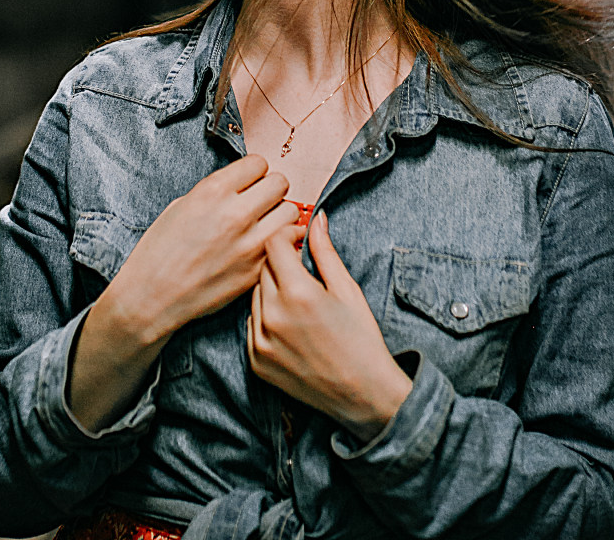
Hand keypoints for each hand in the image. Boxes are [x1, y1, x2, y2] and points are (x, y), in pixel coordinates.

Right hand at [69, 155, 299, 430]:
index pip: (258, 163)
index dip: (254, 171)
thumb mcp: (182, 205)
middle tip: (261, 199)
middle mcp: (235, 214)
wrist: (152, 296)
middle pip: (279, 182)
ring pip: (289, 212)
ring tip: (266, 221)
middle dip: (271, 187)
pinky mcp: (256, 270)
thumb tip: (244, 186)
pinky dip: (281, 241)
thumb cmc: (160, 250)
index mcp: (213, 192)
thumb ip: (218, 192)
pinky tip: (266, 244)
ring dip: (279, 213)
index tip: (249, 180)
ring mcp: (249, 244)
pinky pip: (286, 244)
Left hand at [247, 210, 411, 442]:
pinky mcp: (256, 361)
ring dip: (272, 289)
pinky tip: (290, 325)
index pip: (273, 245)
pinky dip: (266, 317)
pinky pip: (252, 324)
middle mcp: (273, 316)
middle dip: (281, 263)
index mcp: (297, 293)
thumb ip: (325, 251)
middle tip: (303, 272)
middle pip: (263, 268)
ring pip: (255, 295)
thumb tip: (316, 219)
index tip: (298, 239)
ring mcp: (261, 341)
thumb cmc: (360, 339)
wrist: (362, 394)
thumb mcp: (347, 289)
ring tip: (299, 302)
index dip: (286, 236)